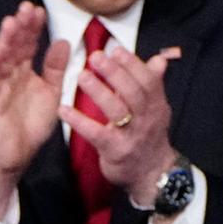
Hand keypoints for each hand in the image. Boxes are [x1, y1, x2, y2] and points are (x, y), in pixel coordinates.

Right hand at [0, 3, 66, 216]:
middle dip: (19, 27)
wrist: (17, 155)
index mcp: (25, 72)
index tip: (40, 10)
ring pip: (1, 58)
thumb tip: (63, 41)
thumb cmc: (31, 125)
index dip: (33, 28)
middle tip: (26, 7)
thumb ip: (55, 68)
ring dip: (5, 40)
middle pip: (14, 46)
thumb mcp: (51, 92)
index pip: (29, 44)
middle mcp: (10, 75)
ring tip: (10, 22)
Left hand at [64, 40, 182, 197]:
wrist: (151, 174)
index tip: (115, 50)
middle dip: (115, 72)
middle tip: (95, 56)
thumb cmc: (146, 137)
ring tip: (81, 76)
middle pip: (133, 91)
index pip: (147, 80)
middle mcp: (147, 117)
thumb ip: (152, 84)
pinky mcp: (116, 150)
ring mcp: (132, 135)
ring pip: (117, 110)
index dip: (132, 64)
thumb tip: (158, 59)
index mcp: (156, 104)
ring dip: (99, 92)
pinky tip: (64, 110)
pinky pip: (97, 134)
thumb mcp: (155, 110)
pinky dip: (80, 122)